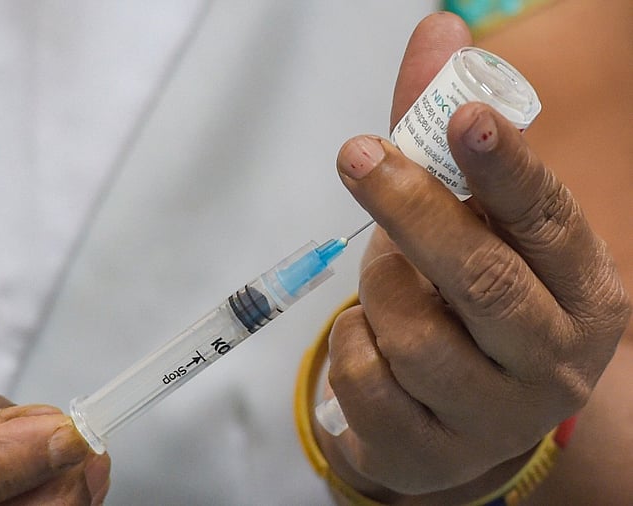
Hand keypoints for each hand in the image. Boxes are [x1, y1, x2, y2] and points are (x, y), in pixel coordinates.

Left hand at [317, 13, 630, 500]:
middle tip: (358, 154)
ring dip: (378, 288)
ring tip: (390, 282)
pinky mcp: (433, 453)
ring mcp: (495, 416)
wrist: (470, 414)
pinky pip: (363, 378)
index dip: (509, 170)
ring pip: (410, 331)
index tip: (468, 119)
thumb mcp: (475, 224)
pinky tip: (375, 342)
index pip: (551, 223)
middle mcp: (553, 359)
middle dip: (411, 210)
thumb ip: (444, 135)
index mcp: (584, 291)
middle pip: (482, 281)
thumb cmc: (475, 302)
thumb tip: (439, 30)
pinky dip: (351, 343)